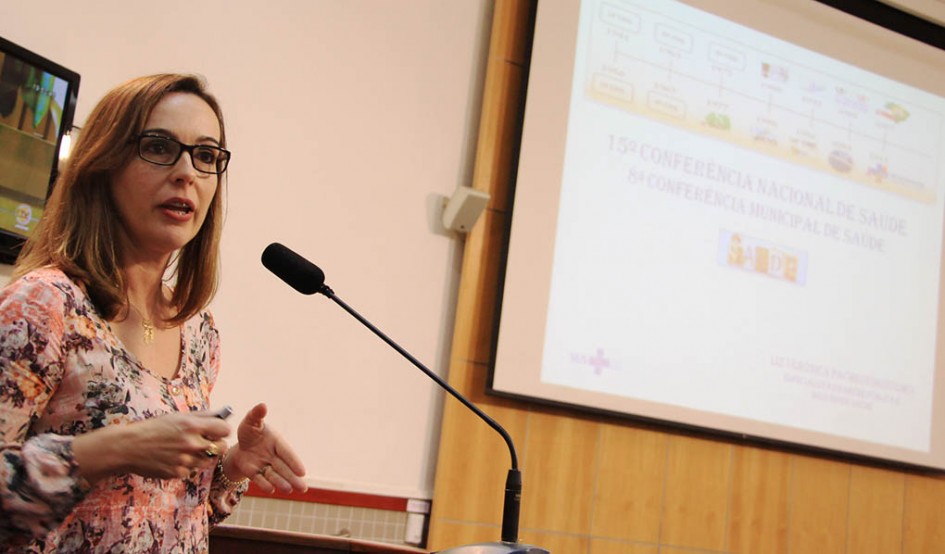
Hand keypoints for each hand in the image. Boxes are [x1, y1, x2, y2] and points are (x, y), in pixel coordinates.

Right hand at [73, 410, 230, 482]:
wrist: (128, 447)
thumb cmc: (152, 429)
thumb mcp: (177, 417)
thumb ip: (201, 416)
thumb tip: (220, 415)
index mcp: (192, 425)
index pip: (224, 430)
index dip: (222, 430)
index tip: (218, 431)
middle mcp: (191, 443)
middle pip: (221, 448)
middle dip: (216, 445)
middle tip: (206, 443)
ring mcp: (185, 460)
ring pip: (207, 461)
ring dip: (201, 456)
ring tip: (185, 450)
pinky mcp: (177, 473)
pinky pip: (190, 470)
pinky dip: (185, 466)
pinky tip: (173, 459)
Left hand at [223, 403, 306, 492]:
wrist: (239, 444)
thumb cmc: (250, 430)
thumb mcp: (251, 421)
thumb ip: (257, 414)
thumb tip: (263, 405)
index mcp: (276, 442)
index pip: (286, 453)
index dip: (294, 462)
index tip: (302, 471)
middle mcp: (272, 456)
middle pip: (284, 468)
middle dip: (292, 478)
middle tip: (303, 488)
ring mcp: (264, 465)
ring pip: (274, 475)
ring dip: (281, 482)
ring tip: (288, 490)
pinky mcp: (253, 473)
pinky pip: (259, 479)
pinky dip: (265, 484)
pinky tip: (271, 490)